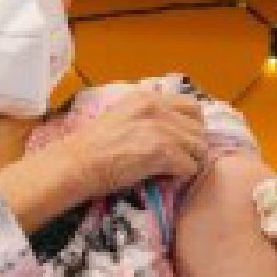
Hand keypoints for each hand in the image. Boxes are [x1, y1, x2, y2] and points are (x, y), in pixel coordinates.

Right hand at [60, 87, 210, 198]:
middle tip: (181, 158)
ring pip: (199, 147)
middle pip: (198, 127)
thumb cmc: (92, 146)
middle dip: (193, 145)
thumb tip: (174, 129)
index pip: (191, 106)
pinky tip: (167, 178)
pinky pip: (190, 166)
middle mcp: (158, 108)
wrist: (77, 164)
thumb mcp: (122, 116)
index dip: (192, 125)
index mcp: (147, 98)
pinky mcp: (163, 151)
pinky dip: (182, 176)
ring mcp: (162, 129)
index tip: (184, 140)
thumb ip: (148, 116)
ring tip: (173, 170)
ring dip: (190, 161)